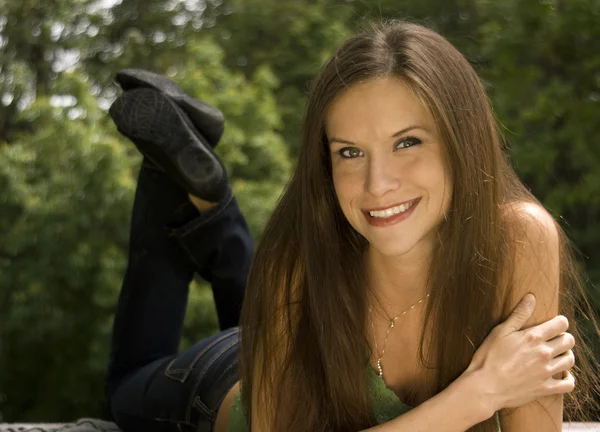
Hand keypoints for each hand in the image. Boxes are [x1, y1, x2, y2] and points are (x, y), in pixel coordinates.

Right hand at [464, 293, 574, 414]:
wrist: (485, 386)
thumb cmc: (489, 357)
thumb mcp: (500, 331)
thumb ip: (518, 315)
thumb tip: (531, 298)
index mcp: (534, 337)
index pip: (561, 324)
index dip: (560, 322)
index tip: (554, 324)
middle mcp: (544, 353)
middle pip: (568, 341)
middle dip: (563, 337)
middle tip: (554, 339)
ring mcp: (547, 372)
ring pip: (570, 360)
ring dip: (566, 355)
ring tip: (557, 355)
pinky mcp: (546, 388)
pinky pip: (568, 384)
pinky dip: (569, 379)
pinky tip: (562, 374)